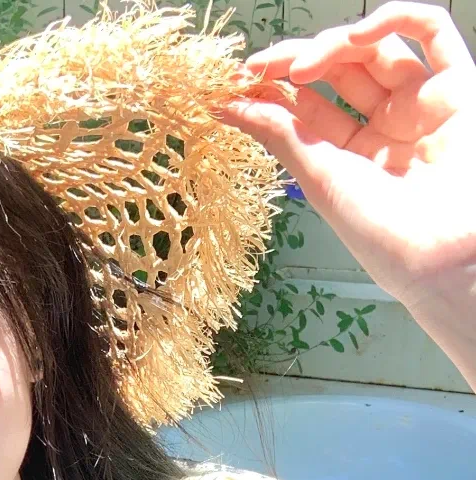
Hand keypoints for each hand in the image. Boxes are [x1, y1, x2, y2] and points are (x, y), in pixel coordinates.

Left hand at [216, 1, 475, 313]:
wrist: (439, 254)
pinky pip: (433, 31)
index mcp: (349, 153)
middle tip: (261, 67)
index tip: (237, 82)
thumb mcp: (318, 178)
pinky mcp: (458, 86)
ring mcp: (420, 102)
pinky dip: (396, 19)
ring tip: (303, 66)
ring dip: (335, 44)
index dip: (273, 87)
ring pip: (375, 48)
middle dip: (295, 61)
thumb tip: (229, 107)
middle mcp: (385, 124)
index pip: (308, 104)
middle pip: (337, 70)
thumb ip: (280, 134)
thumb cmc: (383, 234)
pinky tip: (360, 35)